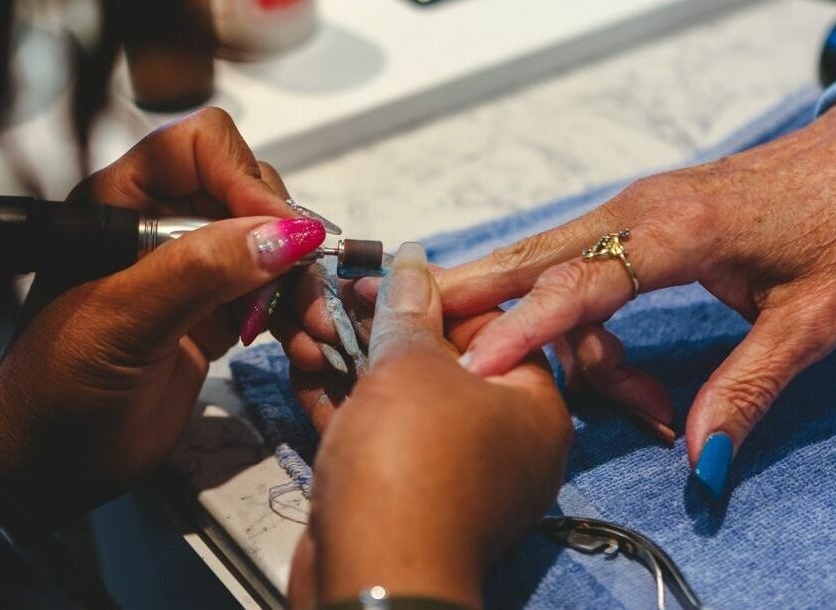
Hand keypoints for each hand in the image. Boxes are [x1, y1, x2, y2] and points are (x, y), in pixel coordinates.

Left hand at [0, 108, 323, 521]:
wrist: (48, 468)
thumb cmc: (57, 390)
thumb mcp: (122, 323)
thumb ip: (199, 271)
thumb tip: (287, 234)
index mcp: (121, 204)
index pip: (197, 148)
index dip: (243, 179)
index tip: (280, 234)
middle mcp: (161, 226)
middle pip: (246, 192)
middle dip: (286, 238)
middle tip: (304, 290)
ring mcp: (191, 271)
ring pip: (270, 245)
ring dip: (301, 284)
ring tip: (313, 331)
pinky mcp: (215, 314)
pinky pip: (273, 293)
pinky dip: (295, 315)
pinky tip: (302, 346)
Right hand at [288, 243, 571, 608]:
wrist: (372, 577)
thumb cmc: (408, 457)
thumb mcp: (410, 367)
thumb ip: (410, 309)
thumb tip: (413, 258)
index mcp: (531, 406)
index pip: (488, 326)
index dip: (428, 294)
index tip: (376, 275)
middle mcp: (502, 441)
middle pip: (437, 362)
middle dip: (377, 330)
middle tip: (332, 300)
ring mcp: (453, 473)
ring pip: (400, 400)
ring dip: (349, 364)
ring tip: (305, 330)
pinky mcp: (405, 495)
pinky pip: (379, 436)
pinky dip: (344, 406)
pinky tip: (304, 371)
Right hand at [440, 104, 835, 495]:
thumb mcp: (814, 317)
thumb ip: (748, 386)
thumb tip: (699, 458)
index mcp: (676, 231)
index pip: (576, 286)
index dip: (519, 329)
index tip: (470, 366)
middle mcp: (634, 212)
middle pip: (528, 258)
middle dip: (462, 293)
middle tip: (394, 313)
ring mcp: (630, 209)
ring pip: (546, 264)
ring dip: (534, 323)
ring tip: (594, 388)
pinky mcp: (634, 216)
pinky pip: (574, 264)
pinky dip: (557, 307)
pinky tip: (571, 346)